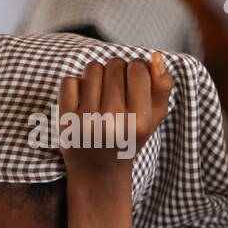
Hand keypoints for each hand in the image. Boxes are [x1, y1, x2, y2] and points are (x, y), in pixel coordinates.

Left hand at [57, 54, 172, 180]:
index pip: (138, 68)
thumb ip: (162, 87)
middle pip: (115, 64)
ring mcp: (86, 122)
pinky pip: (70, 81)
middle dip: (117, 71)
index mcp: (139, 122)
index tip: (134, 82)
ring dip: (97, 75)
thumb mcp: (153, 117)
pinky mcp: (65, 121)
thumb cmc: (129, 138)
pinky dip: (76, 86)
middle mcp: (112, 122)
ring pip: (92, 68)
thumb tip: (155, 56)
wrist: (97, 172)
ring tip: (101, 94)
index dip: (136, 68)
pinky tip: (83, 102)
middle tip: (117, 91)